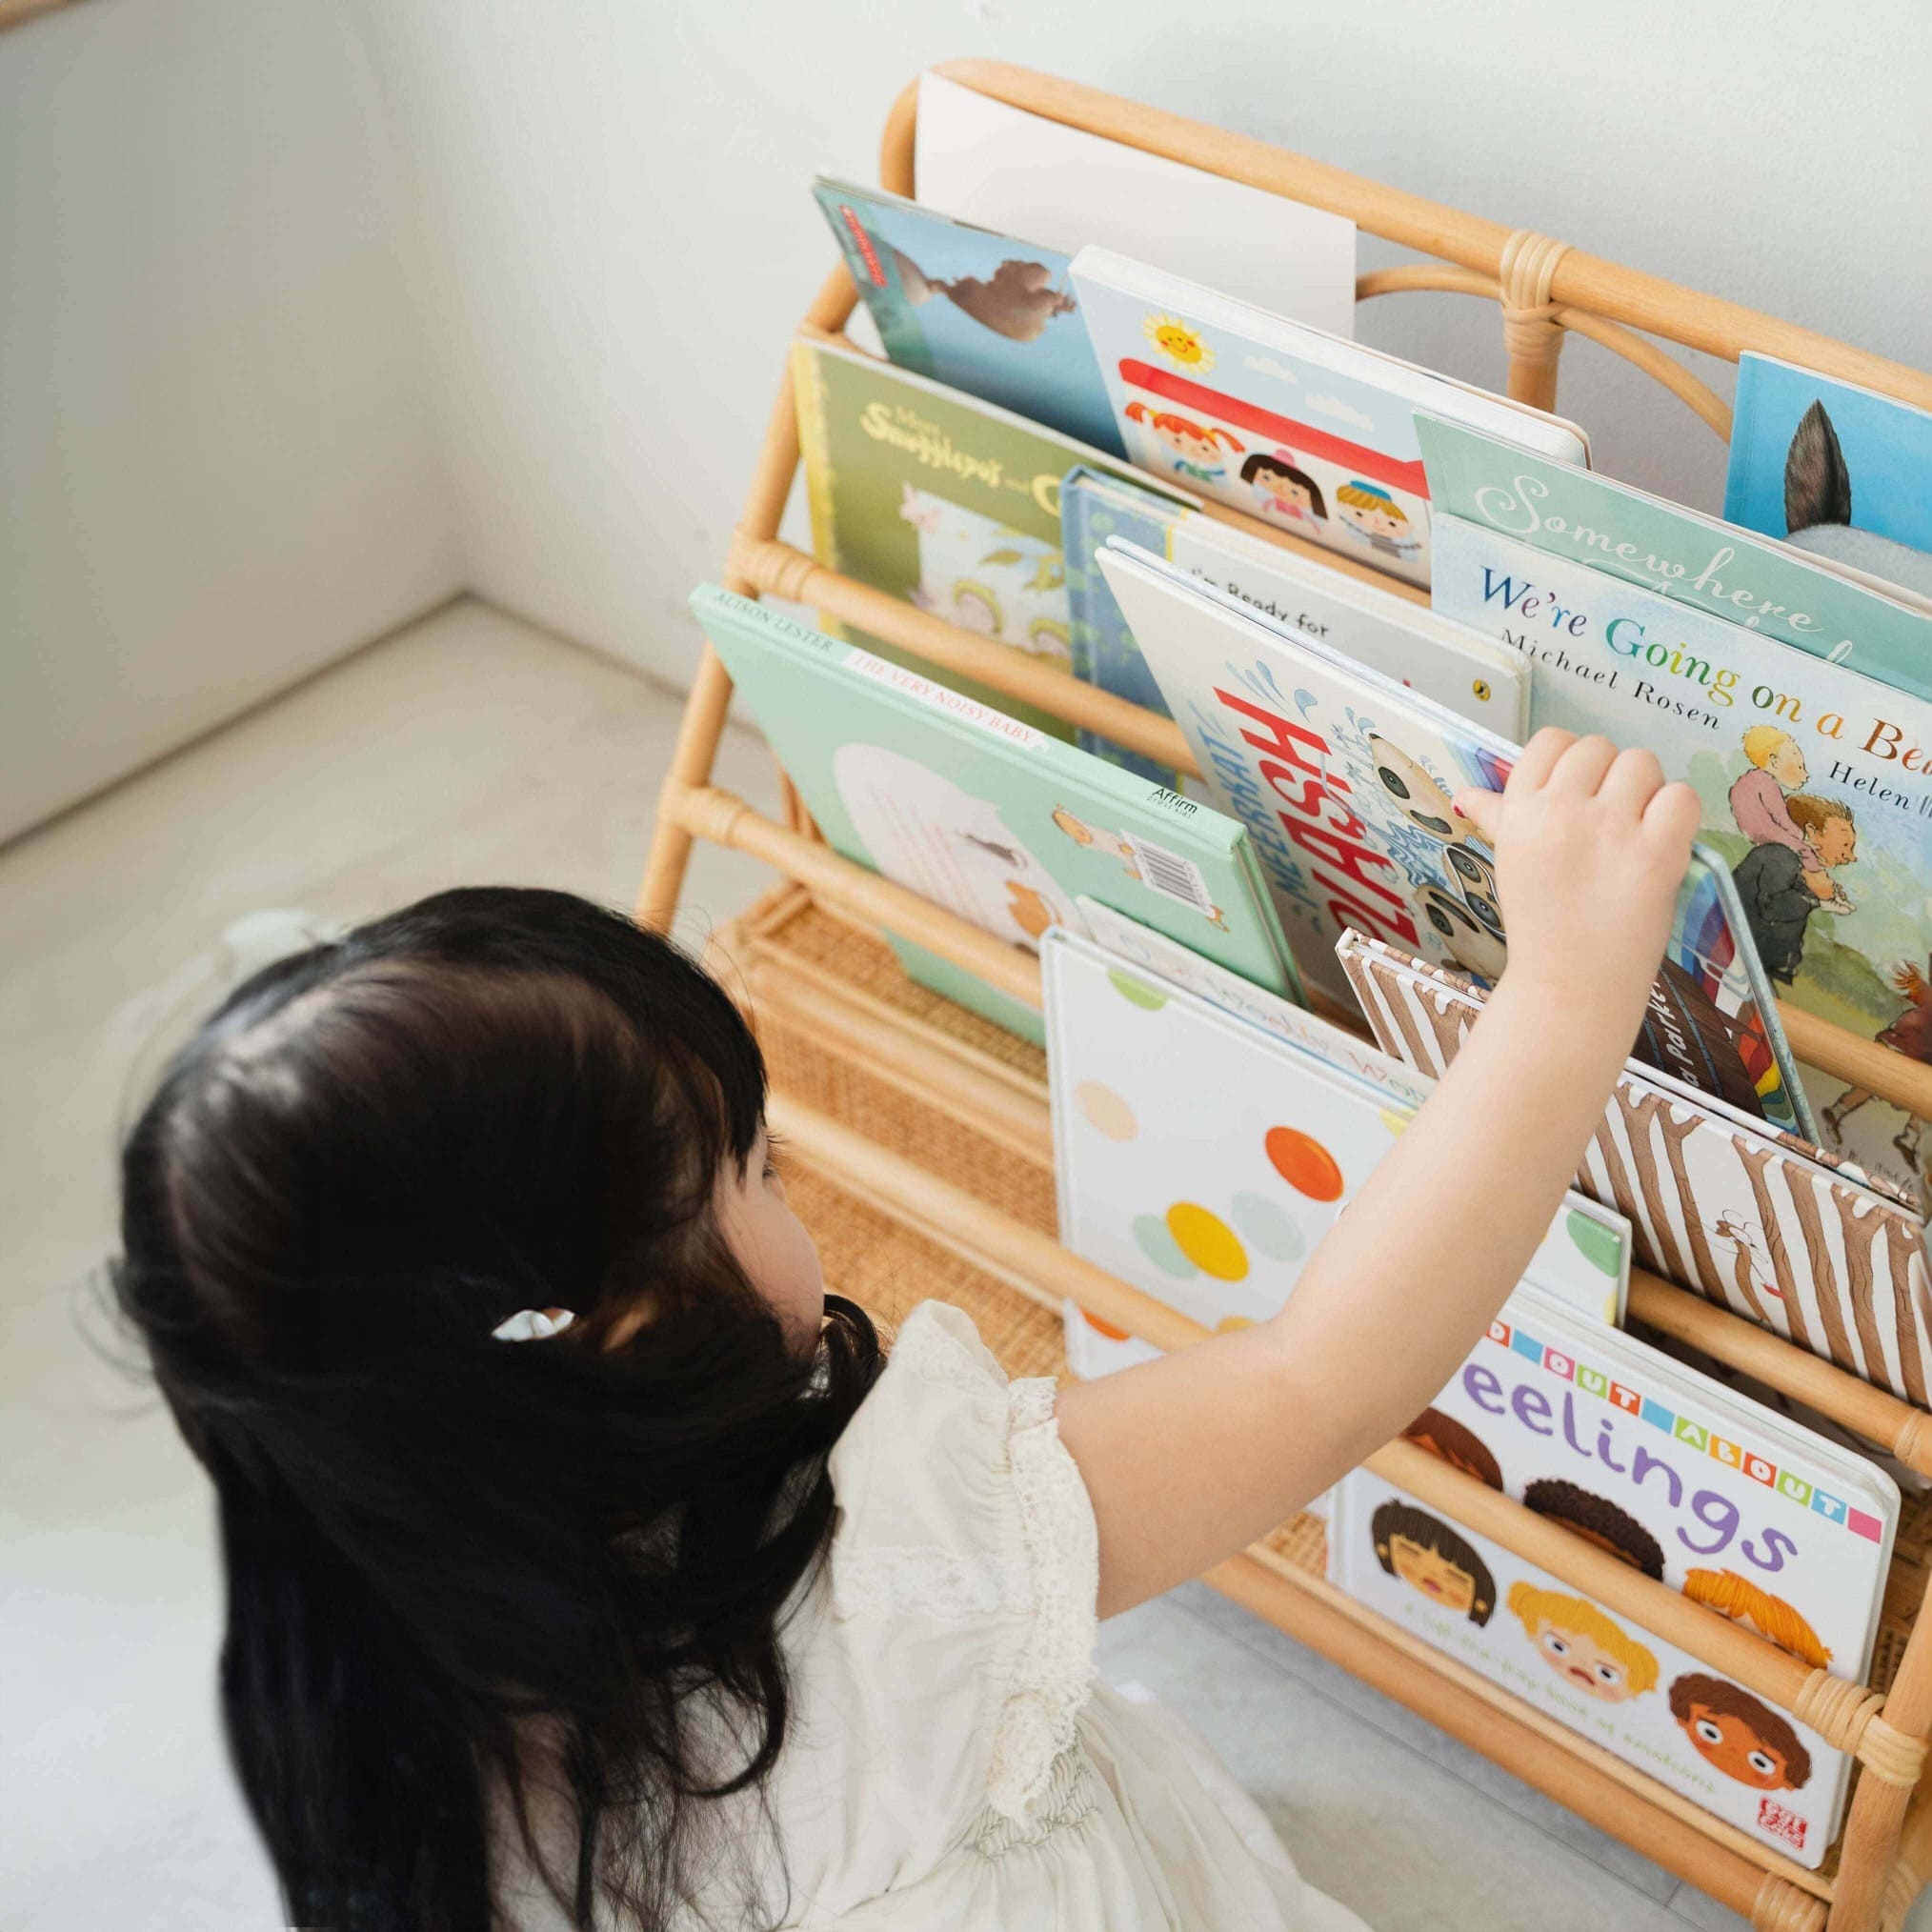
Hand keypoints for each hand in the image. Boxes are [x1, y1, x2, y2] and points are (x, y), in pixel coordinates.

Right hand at [1453, 729, 1700, 1020]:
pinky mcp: (1656, 853)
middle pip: (1599, 748)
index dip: (1570, 762)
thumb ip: (1498, 818)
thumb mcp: (1510, 863)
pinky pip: (1680, 796)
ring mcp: (1610, 830)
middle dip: (1610, 778)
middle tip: (1610, 822)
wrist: (1568, 987)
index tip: (1577, 794)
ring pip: (1642, 763)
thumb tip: (1467, 794)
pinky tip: (1662, 841)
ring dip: (1646, 791)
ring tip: (1636, 832)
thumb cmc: (1540, 926)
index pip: (1550, 741)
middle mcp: (1561, 812)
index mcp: (1521, 812)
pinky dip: (1677, 814)